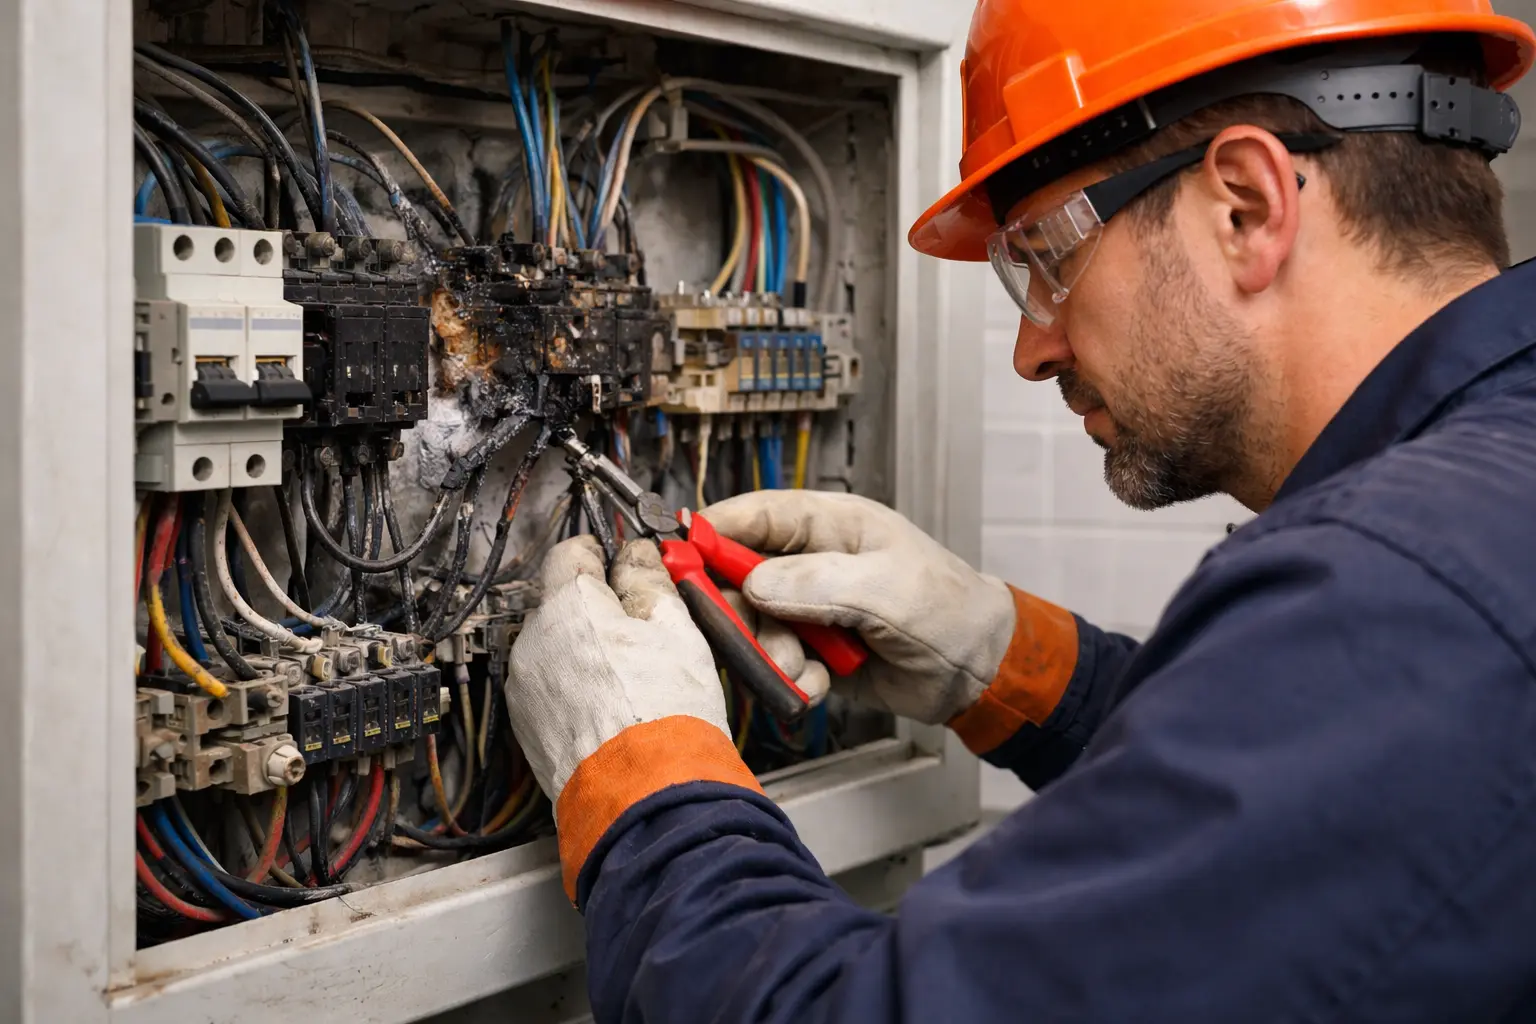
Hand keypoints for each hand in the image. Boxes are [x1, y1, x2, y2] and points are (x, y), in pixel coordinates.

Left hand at [506, 536, 728, 807]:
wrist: (646, 795)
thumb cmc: (663, 717)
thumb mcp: (675, 628)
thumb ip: (648, 578)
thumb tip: (636, 554)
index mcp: (567, 605)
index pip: (571, 548)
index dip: (604, 550)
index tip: (625, 563)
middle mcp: (533, 641)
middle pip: (562, 601)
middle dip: (598, 607)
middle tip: (643, 627)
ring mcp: (526, 687)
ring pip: (556, 647)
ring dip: (587, 650)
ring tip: (634, 676)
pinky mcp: (528, 726)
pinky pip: (551, 688)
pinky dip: (577, 689)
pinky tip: (615, 705)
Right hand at [701, 491, 1015, 724]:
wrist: (979, 671)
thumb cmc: (950, 610)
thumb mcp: (888, 590)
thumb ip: (821, 583)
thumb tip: (757, 584)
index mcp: (828, 525)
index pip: (751, 516)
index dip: (710, 534)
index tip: (679, 557)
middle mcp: (810, 564)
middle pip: (736, 578)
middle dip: (739, 613)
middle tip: (748, 635)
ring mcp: (808, 609)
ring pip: (752, 629)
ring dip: (771, 654)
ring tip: (806, 666)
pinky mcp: (811, 652)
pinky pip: (776, 666)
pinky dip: (791, 681)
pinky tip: (821, 683)